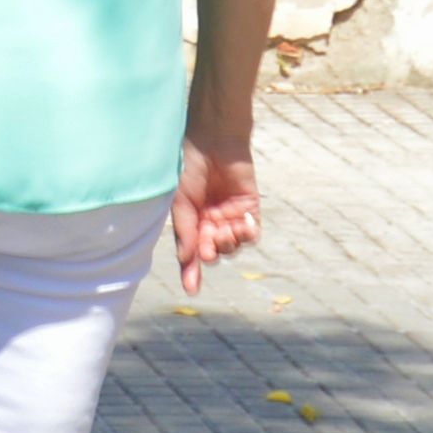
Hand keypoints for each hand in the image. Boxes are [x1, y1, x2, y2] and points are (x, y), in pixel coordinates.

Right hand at [171, 140, 260, 292]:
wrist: (213, 142)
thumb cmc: (189, 168)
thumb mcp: (181, 203)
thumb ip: (186, 232)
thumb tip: (187, 260)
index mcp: (190, 222)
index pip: (191, 253)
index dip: (190, 272)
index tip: (191, 289)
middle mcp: (210, 223)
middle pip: (214, 251)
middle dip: (211, 251)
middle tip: (208, 244)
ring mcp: (230, 217)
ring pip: (233, 246)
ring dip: (229, 244)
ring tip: (225, 230)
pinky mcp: (250, 209)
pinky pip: (252, 234)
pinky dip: (248, 235)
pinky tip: (242, 226)